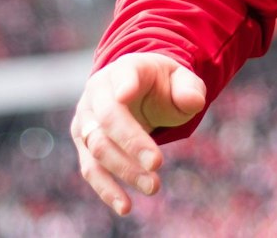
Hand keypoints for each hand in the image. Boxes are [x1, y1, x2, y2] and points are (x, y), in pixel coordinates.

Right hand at [69, 52, 206, 216]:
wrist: (137, 92)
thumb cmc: (162, 86)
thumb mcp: (181, 79)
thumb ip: (188, 88)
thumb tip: (192, 102)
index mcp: (124, 69)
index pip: (122, 75)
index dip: (123, 84)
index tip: (126, 94)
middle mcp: (97, 92)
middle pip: (107, 117)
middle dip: (131, 141)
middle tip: (158, 164)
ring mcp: (86, 119)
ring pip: (97, 146)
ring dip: (124, 169)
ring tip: (153, 187)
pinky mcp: (84, 144)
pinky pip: (91, 169)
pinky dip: (106, 188)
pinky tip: (125, 206)